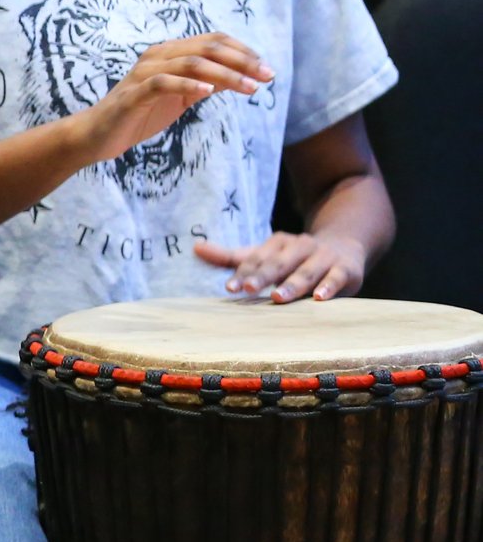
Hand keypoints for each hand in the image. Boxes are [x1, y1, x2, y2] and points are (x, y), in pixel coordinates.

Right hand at [74, 34, 270, 166]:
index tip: (267, 69)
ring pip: (190, 63)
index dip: (243, 52)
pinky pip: (163, 83)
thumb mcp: (181, 97)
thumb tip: (240, 75)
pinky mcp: (134, 93)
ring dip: (225, 74)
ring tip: (249, 88)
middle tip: (266, 76)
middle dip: (242, 61)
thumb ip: (205, 82)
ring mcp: (144, 73)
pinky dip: (187, 85)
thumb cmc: (140, 114)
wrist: (100, 134)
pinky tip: (208, 92)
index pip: (213, 41)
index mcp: (169, 53)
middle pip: (206, 48)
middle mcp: (157, 56)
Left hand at [196, 231, 366, 302]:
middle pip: (278, 263)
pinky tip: (319, 298)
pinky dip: (329, 286)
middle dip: (263, 276)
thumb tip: (195, 248)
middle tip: (248, 290)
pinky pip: (336, 277)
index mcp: (277, 243)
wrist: (344, 245)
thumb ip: (230, 256)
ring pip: (306, 271)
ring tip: (277, 297)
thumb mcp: (263, 255)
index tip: (230, 288)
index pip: (257, 259)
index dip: (243, 273)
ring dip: (292, 283)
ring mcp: (324, 257)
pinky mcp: (346, 269)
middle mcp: (299, 247)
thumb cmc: (293, 258)